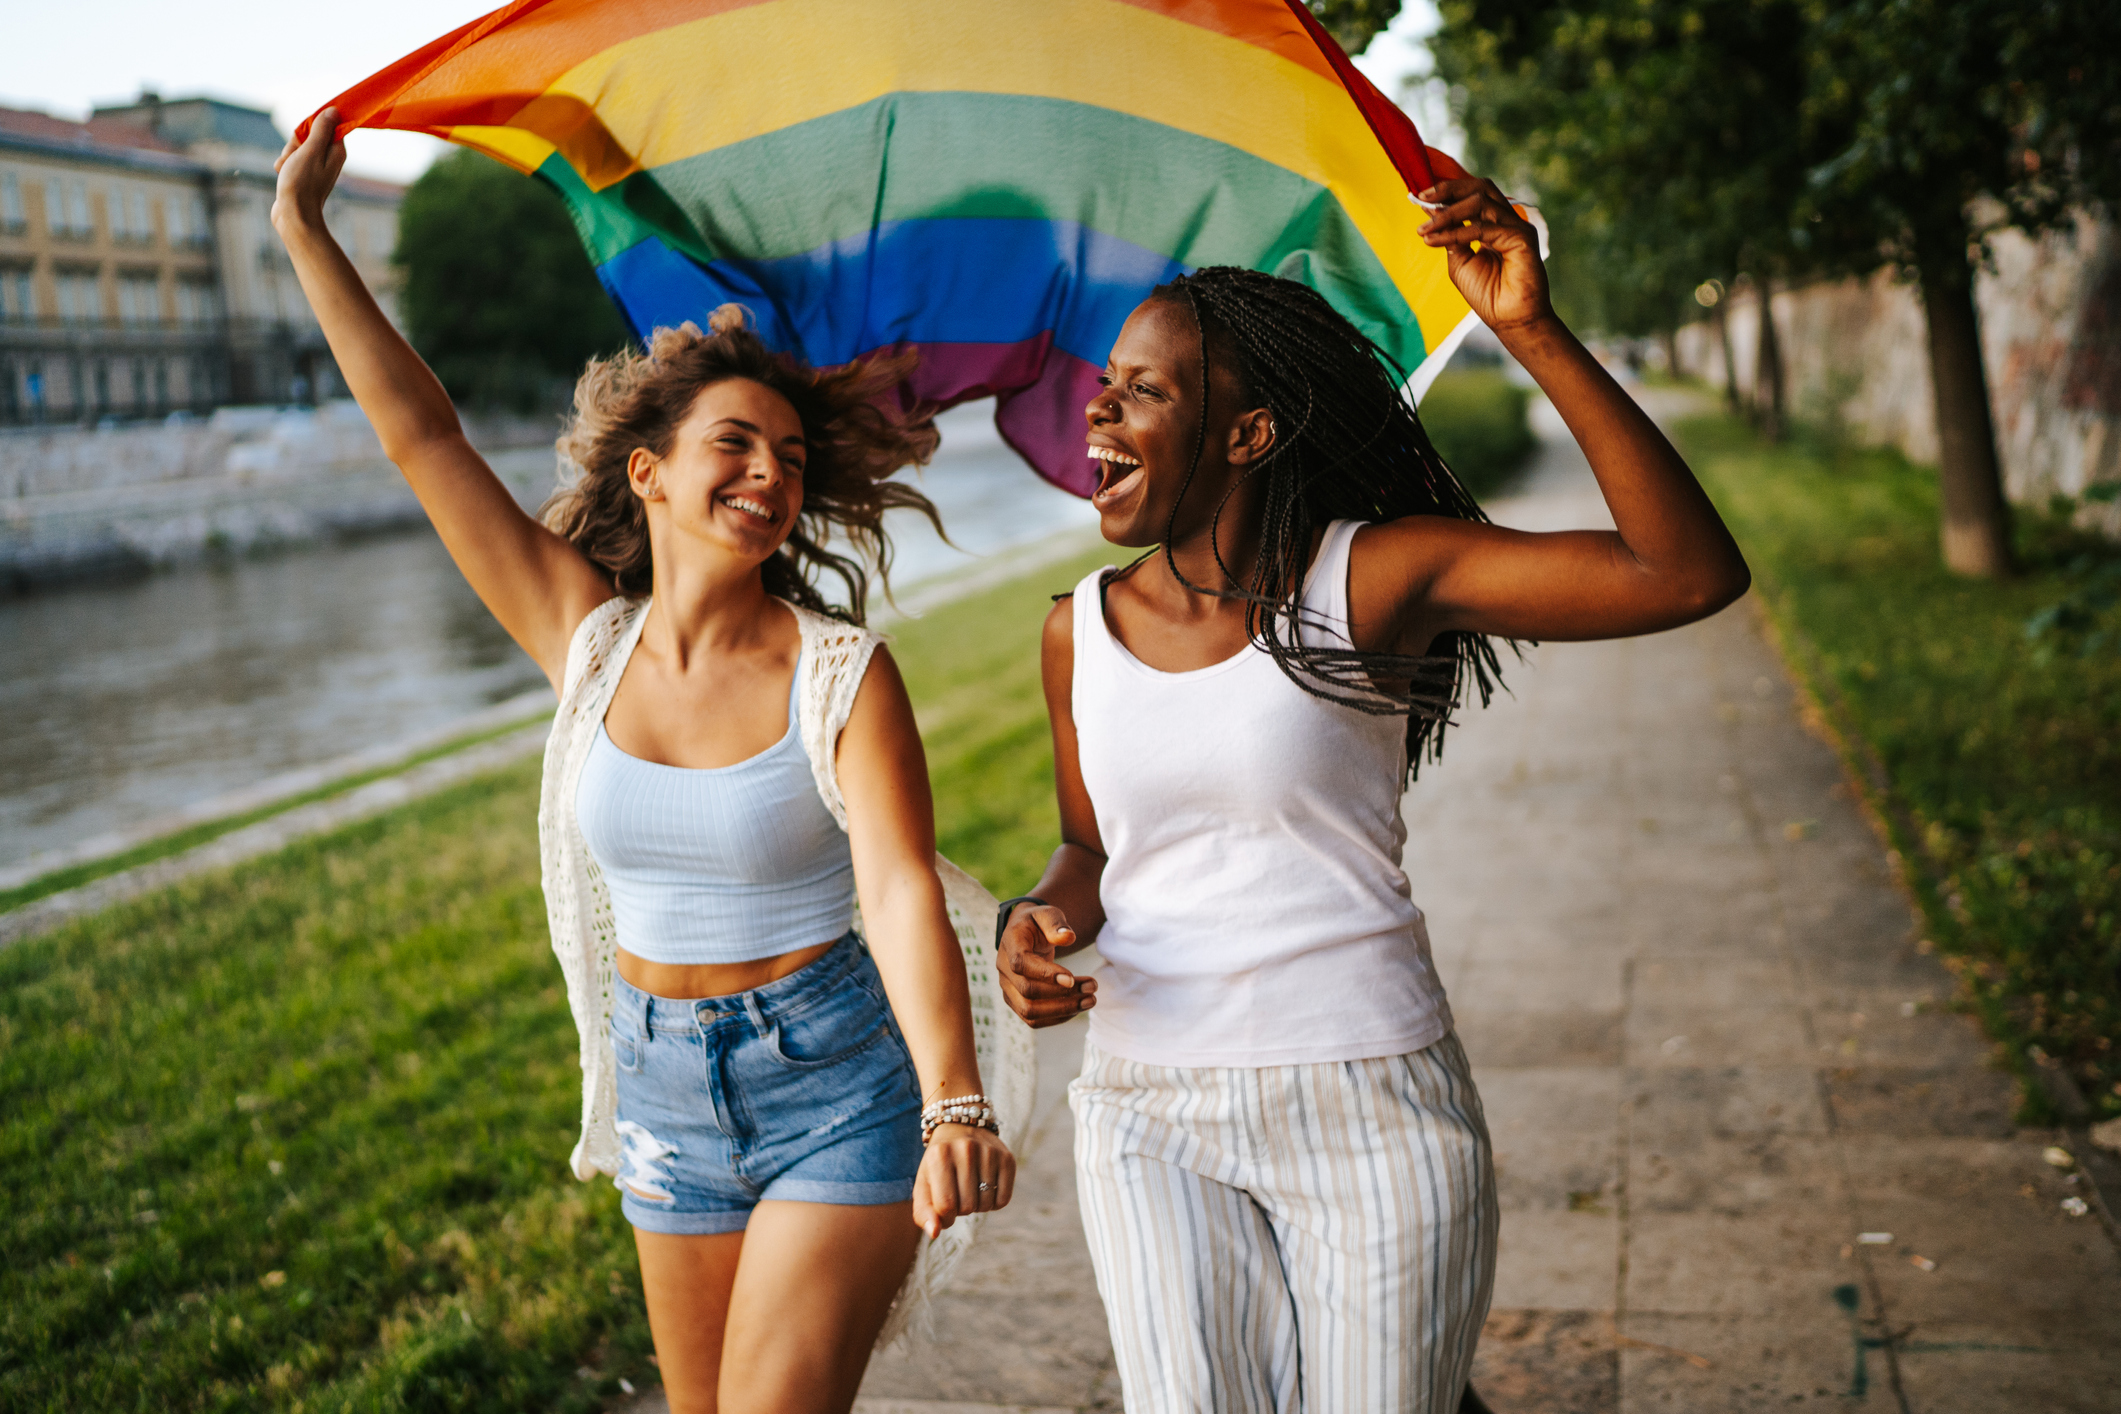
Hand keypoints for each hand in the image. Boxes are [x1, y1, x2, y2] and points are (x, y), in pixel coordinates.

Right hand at [271, 106, 348, 239]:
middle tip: (293, 156)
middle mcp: (329, 158)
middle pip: (308, 136)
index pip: (326, 124)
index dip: (310, 127)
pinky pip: (292, 161)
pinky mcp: (304, 175)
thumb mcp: (311, 151)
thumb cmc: (302, 183)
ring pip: (297, 148)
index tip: (302, 138)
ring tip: (286, 169)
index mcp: (336, 151)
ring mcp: (316, 167)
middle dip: (294, 143)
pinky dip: (284, 165)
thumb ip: (321, 130)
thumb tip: (334, 111)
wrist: (294, 216)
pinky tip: (281, 174)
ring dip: (287, 155)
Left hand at [911, 1125, 1014, 1238]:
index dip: (944, 1216)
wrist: (960, 1127)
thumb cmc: (938, 1164)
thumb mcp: (924, 1183)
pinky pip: (1003, 1200)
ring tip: (971, 1187)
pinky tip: (986, 1187)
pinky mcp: (1007, 1158)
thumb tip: (934, 1232)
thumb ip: (923, 1211)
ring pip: (986, 1205)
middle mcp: (966, 1150)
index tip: (943, 1206)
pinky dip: (994, 1202)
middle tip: (957, 1191)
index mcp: (940, 1156)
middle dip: (961, 1209)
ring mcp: (989, 1152)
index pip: (946, 1206)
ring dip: (977, 1206)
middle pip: (967, 1207)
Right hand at [997, 903, 1093, 1028]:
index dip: (1045, 974)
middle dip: (1063, 994)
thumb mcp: (1047, 914)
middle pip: (1028, 991)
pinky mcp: (1016, 1001)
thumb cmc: (1037, 923)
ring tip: (1091, 1000)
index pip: (1021, 964)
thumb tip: (1068, 937)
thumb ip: (1055, 923)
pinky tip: (1078, 1007)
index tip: (1072, 978)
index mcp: (1010, 944)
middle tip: (1093, 987)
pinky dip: (1058, 1017)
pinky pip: (1033, 1019)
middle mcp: (1004, 969)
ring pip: (1029, 1011)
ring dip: (1062, 1010)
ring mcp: (1008, 988)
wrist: (1024, 934)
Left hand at [1418, 176, 1551, 333]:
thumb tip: (1432, 212)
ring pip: (1481, 201)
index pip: (1472, 196)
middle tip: (1423, 197)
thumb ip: (1450, 235)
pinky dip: (1456, 232)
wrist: (1509, 320)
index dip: (1447, 193)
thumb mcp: (1459, 261)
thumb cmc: (1488, 294)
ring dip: (1448, 212)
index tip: (1420, 197)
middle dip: (1449, 189)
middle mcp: (1507, 220)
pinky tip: (1436, 240)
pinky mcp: (1522, 236)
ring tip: (1425, 229)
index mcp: (1494, 224)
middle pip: (1480, 188)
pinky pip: (1482, 228)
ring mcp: (1517, 226)